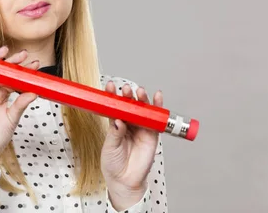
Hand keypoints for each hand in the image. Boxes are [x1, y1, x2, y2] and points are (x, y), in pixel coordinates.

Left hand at [100, 82, 162, 208]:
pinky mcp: (152, 135)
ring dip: (142, 99)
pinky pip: (156, 120)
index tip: (109, 86)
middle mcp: (129, 123)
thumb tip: (119, 121)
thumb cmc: (113, 164)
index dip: (112, 96)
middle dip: (128, 95)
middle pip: (130, 105)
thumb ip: (115, 133)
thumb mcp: (109, 147)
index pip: (114, 106)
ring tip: (139, 92)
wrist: (124, 181)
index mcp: (116, 124)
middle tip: (125, 89)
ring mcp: (141, 128)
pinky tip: (158, 97)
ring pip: (143, 109)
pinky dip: (158, 108)